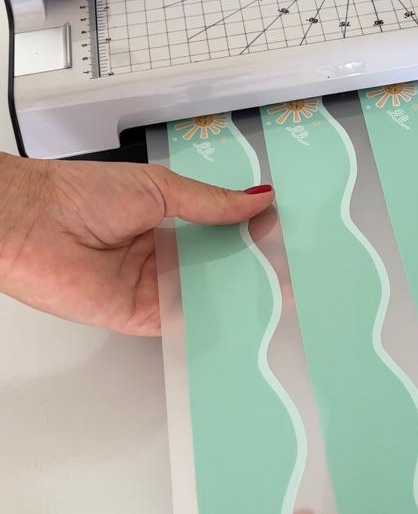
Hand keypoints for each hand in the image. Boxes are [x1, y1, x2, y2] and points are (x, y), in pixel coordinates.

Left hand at [0, 153, 273, 335]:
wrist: (31, 222)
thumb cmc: (78, 194)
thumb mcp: (159, 188)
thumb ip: (210, 202)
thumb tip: (256, 199)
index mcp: (163, 217)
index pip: (217, 229)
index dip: (248, 232)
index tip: (281, 234)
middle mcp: (158, 254)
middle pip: (215, 266)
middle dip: (250, 267)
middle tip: (289, 267)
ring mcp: (149, 287)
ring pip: (205, 296)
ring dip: (237, 297)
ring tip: (279, 294)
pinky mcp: (137, 317)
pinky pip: (180, 324)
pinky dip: (210, 324)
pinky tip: (240, 320)